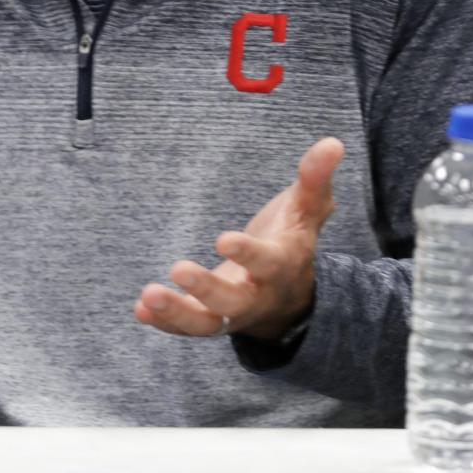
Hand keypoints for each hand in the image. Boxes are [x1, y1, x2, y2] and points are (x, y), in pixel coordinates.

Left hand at [134, 137, 344, 340]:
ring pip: (206, 324)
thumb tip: (333, 143)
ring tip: (148, 296)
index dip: (247, 254)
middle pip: (233, 302)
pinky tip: (139, 309)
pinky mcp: (210, 320)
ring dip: (177, 313)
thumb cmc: (293, 240)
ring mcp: (231, 313)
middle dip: (206, 289)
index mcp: (282, 265)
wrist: (290, 297)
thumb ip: (315, 179)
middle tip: (178, 268)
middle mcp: (257, 295)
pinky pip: (187, 330)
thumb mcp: (307, 210)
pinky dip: (165, 323)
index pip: (267, 262)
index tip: (222, 239)